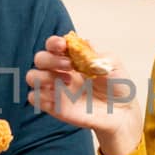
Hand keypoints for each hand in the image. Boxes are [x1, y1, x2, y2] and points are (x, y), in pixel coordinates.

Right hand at [26, 36, 143, 154]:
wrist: (122, 112)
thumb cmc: (117, 85)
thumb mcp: (112, 64)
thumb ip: (96, 54)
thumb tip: (80, 44)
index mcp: (73, 57)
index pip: (53, 45)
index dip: (54, 43)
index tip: (62, 45)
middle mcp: (61, 71)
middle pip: (40, 58)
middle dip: (50, 59)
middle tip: (69, 66)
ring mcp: (56, 89)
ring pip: (32, 77)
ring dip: (43, 76)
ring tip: (66, 82)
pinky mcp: (54, 106)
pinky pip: (35, 99)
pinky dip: (41, 96)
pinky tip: (59, 98)